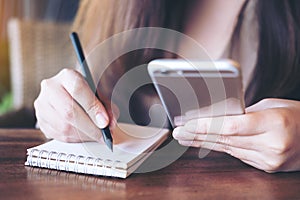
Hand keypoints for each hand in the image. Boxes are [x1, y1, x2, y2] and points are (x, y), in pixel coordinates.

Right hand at [34, 68, 117, 142]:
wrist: (70, 93)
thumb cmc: (87, 92)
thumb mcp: (99, 92)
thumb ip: (107, 106)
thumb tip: (110, 124)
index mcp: (67, 76)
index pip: (79, 90)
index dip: (93, 108)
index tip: (105, 122)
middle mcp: (50, 88)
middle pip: (69, 111)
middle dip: (90, 127)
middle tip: (104, 135)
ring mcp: (42, 105)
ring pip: (64, 126)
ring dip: (84, 135)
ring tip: (97, 136)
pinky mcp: (41, 121)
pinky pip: (59, 135)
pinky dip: (76, 139)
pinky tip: (86, 136)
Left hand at [173, 98, 299, 171]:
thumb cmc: (297, 115)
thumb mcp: (273, 105)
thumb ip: (246, 113)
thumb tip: (218, 117)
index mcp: (275, 124)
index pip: (232, 126)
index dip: (206, 126)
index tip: (186, 125)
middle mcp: (272, 145)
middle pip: (225, 140)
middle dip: (198, 135)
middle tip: (178, 132)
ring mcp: (269, 160)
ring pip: (228, 149)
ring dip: (204, 143)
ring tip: (185, 137)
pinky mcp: (266, 166)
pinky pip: (237, 155)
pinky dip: (220, 147)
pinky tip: (204, 144)